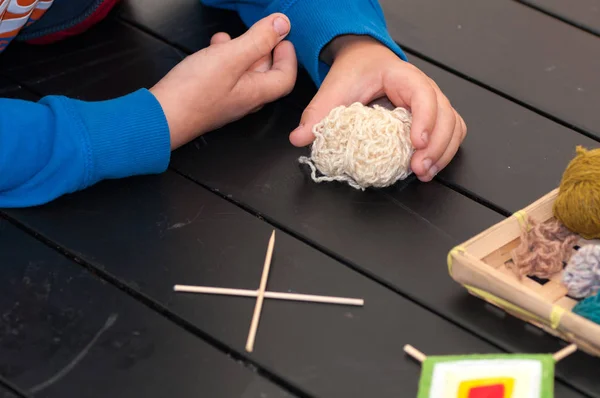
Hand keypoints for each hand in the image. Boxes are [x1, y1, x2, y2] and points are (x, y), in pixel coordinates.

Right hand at [150, 13, 297, 149]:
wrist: (162, 116)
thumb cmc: (194, 92)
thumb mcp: (230, 57)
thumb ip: (258, 40)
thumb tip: (282, 25)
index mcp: (256, 93)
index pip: (285, 78)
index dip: (289, 57)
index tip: (284, 38)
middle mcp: (245, 99)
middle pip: (265, 74)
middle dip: (265, 49)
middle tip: (261, 30)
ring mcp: (227, 99)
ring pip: (243, 72)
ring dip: (241, 51)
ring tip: (230, 36)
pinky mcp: (210, 96)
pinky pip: (224, 75)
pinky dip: (223, 58)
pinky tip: (212, 48)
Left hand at [290, 35, 465, 181]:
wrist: (365, 61)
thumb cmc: (355, 71)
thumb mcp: (333, 89)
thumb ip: (317, 114)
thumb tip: (299, 138)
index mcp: (403, 77)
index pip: (424, 95)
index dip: (425, 120)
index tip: (416, 143)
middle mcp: (424, 89)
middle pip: (446, 115)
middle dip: (437, 146)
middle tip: (418, 169)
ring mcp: (432, 103)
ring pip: (453, 126)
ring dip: (444, 152)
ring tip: (425, 173)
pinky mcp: (432, 117)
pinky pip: (451, 132)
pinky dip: (445, 151)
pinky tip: (429, 168)